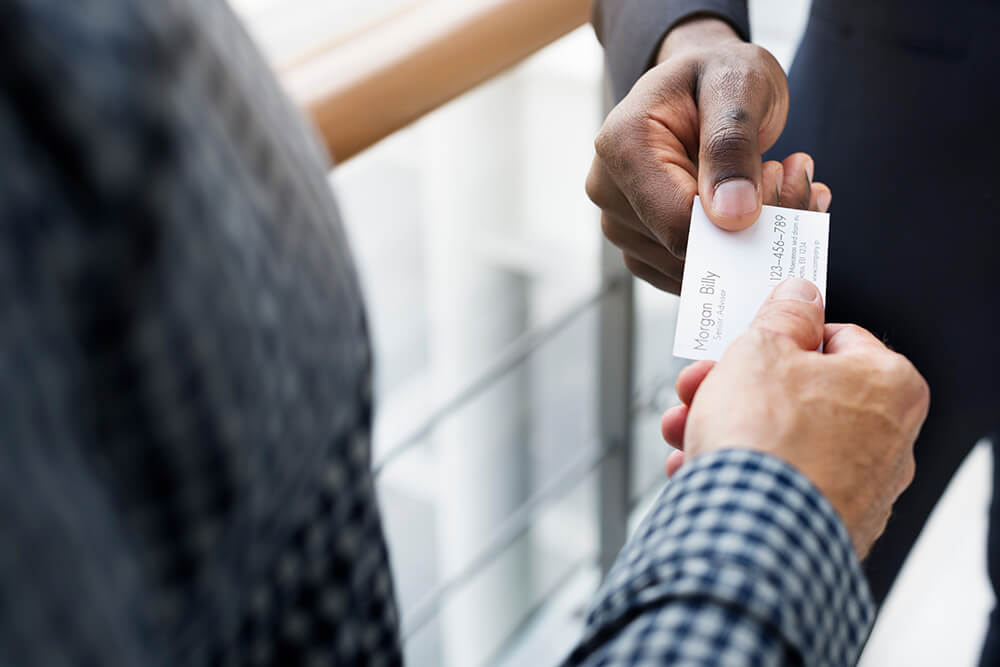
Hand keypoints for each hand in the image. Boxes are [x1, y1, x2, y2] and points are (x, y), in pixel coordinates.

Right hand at [585, 17, 830, 292]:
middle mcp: (608, 190)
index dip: (737, 222)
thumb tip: (732, 216)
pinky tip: (766, 210)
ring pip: (692, 267)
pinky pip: (691, 272)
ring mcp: (620, 223)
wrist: (702, 82)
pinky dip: (736, 252)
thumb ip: (732, 145)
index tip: (780, 177)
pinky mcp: (639, 246)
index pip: (677, 222)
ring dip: (751, 239)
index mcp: (621, 145)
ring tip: (783, 182)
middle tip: (795, 175)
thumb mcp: (738, 84)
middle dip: (754, 226)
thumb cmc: (717, 73)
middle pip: (685, 249)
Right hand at [661, 278, 929, 557]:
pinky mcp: (830, 525)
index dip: (776, 337)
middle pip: (800, 392)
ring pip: (783, 439)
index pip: (834, 337)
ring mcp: (861, 488)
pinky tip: (698, 468)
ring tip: (683, 429)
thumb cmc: (767, 439)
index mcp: (888, 384)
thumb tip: (800, 293)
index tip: (743, 344)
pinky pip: (779, 484)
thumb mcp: (762, 348)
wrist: (754, 535)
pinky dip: (740, 472)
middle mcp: (888, 438)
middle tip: (698, 385)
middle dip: (737, 387)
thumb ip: (784, 314)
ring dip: (727, 427)